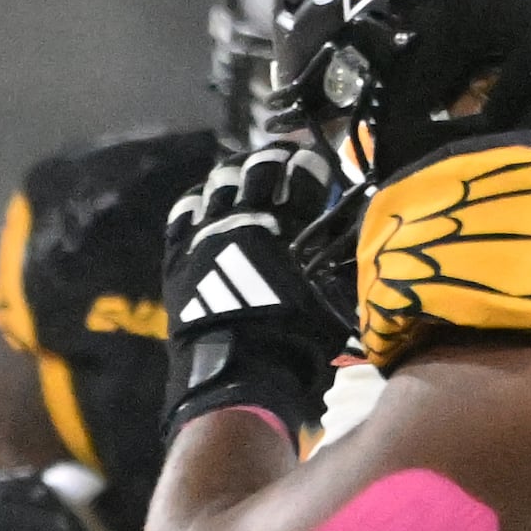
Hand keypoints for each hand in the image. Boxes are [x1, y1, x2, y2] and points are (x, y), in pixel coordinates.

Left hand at [161, 144, 341, 448]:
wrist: (237, 371)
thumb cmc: (297, 338)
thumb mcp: (333, 292)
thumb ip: (339, 256)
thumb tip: (351, 233)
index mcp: (288, 224)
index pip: (302, 171)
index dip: (311, 161)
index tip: (316, 160)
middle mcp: (245, 218)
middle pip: (258, 168)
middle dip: (274, 159)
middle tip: (281, 161)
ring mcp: (205, 233)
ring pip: (217, 182)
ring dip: (234, 174)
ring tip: (243, 176)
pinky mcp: (178, 255)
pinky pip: (182, 212)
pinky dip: (197, 199)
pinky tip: (206, 199)